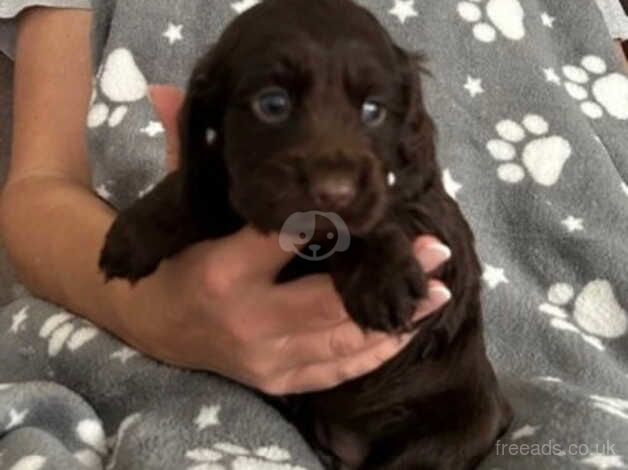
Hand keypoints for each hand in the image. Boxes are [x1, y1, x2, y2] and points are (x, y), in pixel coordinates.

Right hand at [114, 86, 452, 394]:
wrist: (153, 325)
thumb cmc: (178, 260)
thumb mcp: (179, 209)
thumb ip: (184, 154)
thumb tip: (164, 87)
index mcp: (223, 270)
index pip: (288, 238)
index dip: (336, 222)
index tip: (377, 205)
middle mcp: (247, 318)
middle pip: (329, 296)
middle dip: (386, 272)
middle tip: (434, 250)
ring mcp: (264, 356)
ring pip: (341, 339)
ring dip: (396, 318)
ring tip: (438, 291)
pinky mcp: (276, 380)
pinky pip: (334, 371)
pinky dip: (374, 353)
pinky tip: (407, 331)